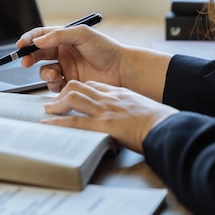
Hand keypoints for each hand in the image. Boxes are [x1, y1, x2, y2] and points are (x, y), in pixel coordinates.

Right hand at [17, 24, 171, 100]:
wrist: (121, 71)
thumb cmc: (106, 50)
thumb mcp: (82, 35)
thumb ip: (58, 36)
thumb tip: (37, 41)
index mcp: (66, 38)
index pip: (42, 36)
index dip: (29, 40)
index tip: (20, 45)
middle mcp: (64, 52)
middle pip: (38, 54)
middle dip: (30, 57)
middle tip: (25, 62)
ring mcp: (66, 68)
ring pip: (44, 71)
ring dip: (44, 73)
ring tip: (54, 75)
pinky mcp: (69, 83)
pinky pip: (53, 85)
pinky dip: (53, 84)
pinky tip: (61, 82)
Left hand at [41, 80, 177, 153]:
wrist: (167, 129)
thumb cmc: (160, 122)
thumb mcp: (143, 108)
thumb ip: (130, 109)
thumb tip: (126, 119)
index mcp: (119, 94)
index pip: (93, 85)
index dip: (79, 88)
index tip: (70, 95)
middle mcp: (109, 98)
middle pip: (79, 86)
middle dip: (62, 92)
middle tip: (53, 103)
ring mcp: (105, 110)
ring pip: (73, 97)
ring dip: (56, 104)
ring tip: (47, 111)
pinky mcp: (103, 125)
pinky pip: (75, 121)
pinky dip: (58, 122)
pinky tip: (48, 124)